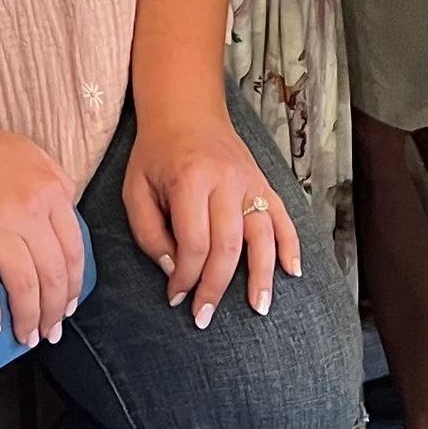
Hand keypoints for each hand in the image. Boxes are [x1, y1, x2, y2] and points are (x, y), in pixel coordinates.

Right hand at [0, 116, 86, 347]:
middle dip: (54, 312)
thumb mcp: (36, 157)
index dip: (73, 287)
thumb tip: (69, 218)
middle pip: (52, 275)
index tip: (68, 308)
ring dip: (28, 319)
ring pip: (24, 286)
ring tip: (26, 339)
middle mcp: (30, 213)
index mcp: (51, 194)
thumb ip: (58, 186)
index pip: (73, 252)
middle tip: (50, 334)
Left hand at [122, 108, 300, 330]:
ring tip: (258, 308)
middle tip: (204, 316)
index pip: (193, 243)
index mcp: (190, 180)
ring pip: (261, 236)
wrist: (186, 111)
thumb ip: (149, 233)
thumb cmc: (156, 154)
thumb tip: (175, 271)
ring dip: (261, 276)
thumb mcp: (135, 190)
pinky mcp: (263, 182)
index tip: (175, 297)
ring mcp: (250, 181)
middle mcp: (225, 181)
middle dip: (216, 287)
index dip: (185, 277)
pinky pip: (283, 217)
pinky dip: (291, 245)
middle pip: (227, 246)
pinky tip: (292, 271)